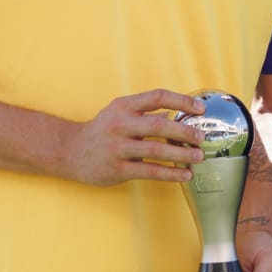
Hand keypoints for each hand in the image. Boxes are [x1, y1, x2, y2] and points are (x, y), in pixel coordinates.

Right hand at [63, 89, 206, 186]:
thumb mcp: (119, 112)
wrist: (70, 151)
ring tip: (198, 156)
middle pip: (159, 126)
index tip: (200, 109)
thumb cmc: (102, 130)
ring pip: (156, 151)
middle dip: (185, 132)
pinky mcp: (118, 169)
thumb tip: (176, 114)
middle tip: (201, 137)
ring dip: (181, 154)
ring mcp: (118, 148)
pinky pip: (150, 172)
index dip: (181, 101)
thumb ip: (145, 112)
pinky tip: (185, 174)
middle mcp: (120, 124)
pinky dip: (170, 173)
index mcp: (124, 106)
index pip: (157, 97)